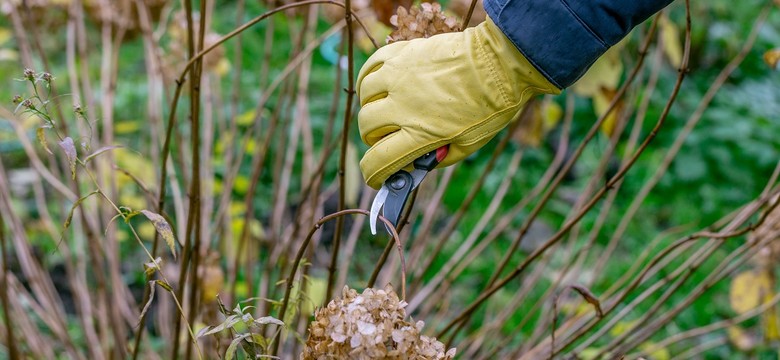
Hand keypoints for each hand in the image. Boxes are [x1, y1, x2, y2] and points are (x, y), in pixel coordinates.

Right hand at [356, 17, 559, 188]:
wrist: (500, 62)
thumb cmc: (490, 106)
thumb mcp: (467, 145)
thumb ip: (439, 158)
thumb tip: (416, 163)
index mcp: (421, 133)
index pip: (379, 160)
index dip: (374, 174)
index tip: (377, 176)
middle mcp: (404, 105)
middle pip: (366, 128)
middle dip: (373, 139)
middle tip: (387, 138)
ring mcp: (400, 77)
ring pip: (364, 97)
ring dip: (371, 108)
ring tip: (385, 109)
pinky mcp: (402, 55)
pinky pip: (370, 68)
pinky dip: (368, 80)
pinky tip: (378, 86)